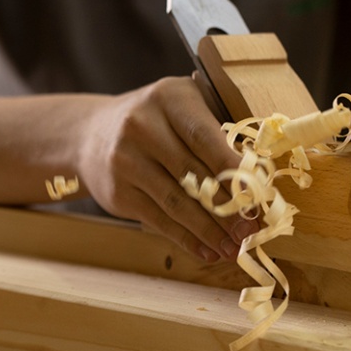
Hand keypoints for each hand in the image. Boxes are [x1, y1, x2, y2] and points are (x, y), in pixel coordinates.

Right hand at [78, 76, 257, 261]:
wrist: (92, 134)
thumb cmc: (154, 121)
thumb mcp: (181, 107)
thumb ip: (215, 131)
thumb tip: (257, 177)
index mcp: (168, 98)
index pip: (204, 137)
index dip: (233, 169)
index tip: (258, 196)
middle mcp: (141, 127)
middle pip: (193, 174)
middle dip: (228, 207)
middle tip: (252, 230)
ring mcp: (125, 161)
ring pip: (177, 203)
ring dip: (209, 231)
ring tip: (234, 247)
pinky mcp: (118, 192)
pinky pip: (158, 220)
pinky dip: (186, 239)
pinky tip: (207, 251)